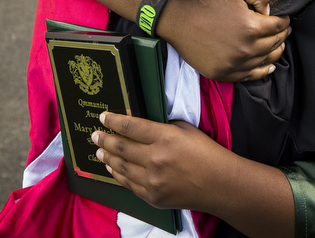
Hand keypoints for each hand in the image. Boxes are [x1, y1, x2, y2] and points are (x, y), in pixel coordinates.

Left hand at [92, 113, 232, 210]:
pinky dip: (118, 175)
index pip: (130, 126)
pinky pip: (129, 184)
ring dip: (107, 158)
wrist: (220, 185)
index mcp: (164, 137)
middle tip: (95, 135)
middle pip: (121, 147)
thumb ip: (163, 126)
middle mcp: (155, 159)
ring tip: (99, 151)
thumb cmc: (207, 153)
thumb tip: (142, 126)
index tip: (103, 117)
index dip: (113, 121)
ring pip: (121, 167)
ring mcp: (153, 181)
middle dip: (104, 139)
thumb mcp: (186, 130)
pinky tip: (112, 169)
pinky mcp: (153, 197)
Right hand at [156, 0, 288, 81]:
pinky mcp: (221, 73)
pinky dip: (261, 71)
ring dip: (274, 52)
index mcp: (251, 27)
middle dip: (281, 36)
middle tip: (282, 30)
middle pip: (274, 45)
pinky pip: (249, 76)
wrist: (174, 17)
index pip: (279, 26)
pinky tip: (268, 66)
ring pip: (265, 62)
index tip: (283, 18)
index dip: (284, 21)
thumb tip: (270, 10)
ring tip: (277, 46)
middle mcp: (245, 49)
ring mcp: (233, 64)